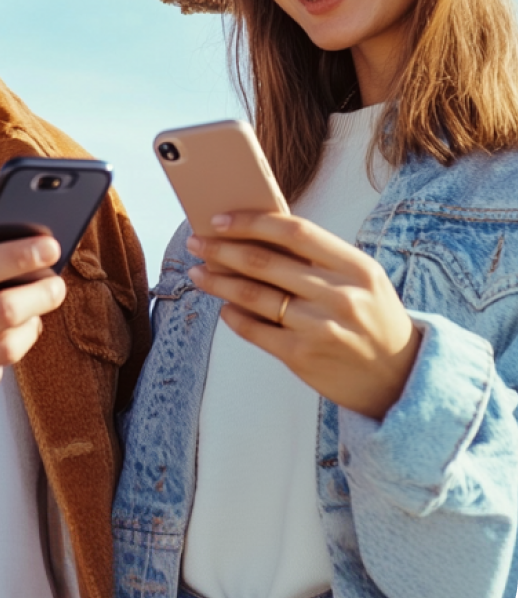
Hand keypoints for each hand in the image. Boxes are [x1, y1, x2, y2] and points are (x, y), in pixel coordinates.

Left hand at [187, 211, 420, 420]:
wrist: (401, 379)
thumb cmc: (373, 318)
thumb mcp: (361, 280)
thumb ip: (318, 259)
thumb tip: (256, 236)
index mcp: (355, 266)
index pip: (294, 231)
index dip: (252, 221)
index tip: (220, 218)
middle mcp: (338, 295)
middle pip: (264, 263)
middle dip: (221, 250)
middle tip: (196, 243)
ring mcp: (319, 327)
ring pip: (253, 295)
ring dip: (218, 281)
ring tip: (197, 272)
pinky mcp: (303, 356)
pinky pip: (255, 330)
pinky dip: (233, 315)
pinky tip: (223, 306)